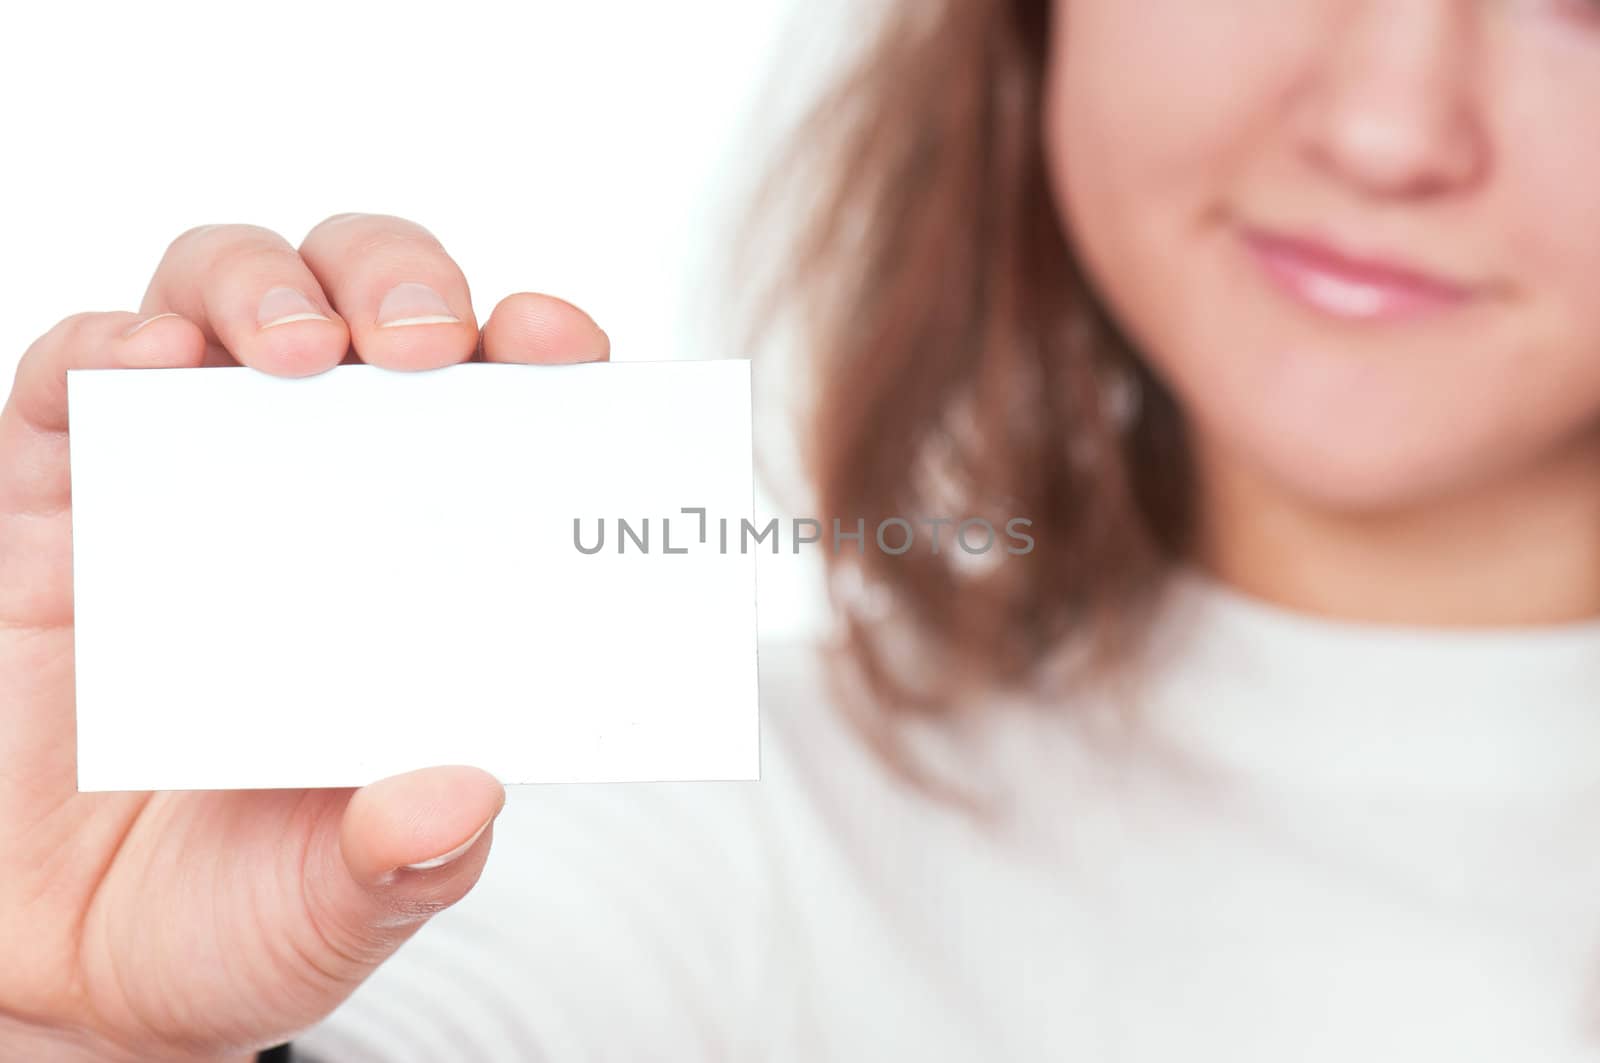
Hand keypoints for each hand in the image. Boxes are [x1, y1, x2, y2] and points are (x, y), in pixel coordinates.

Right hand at [0, 214, 609, 1061]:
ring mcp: (185, 482)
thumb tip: (460, 797)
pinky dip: (108, 350)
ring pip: (226, 299)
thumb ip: (408, 858)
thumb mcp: (345, 901)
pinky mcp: (51, 501)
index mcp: (427, 563)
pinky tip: (147, 369)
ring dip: (265, 291)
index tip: (561, 346)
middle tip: (422, 345)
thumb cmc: (237, 910)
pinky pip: (72, 379)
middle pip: (370, 310)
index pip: (503, 411)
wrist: (71, 969)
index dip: (538, 355)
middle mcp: (320, 494)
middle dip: (403, 286)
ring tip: (298, 353)